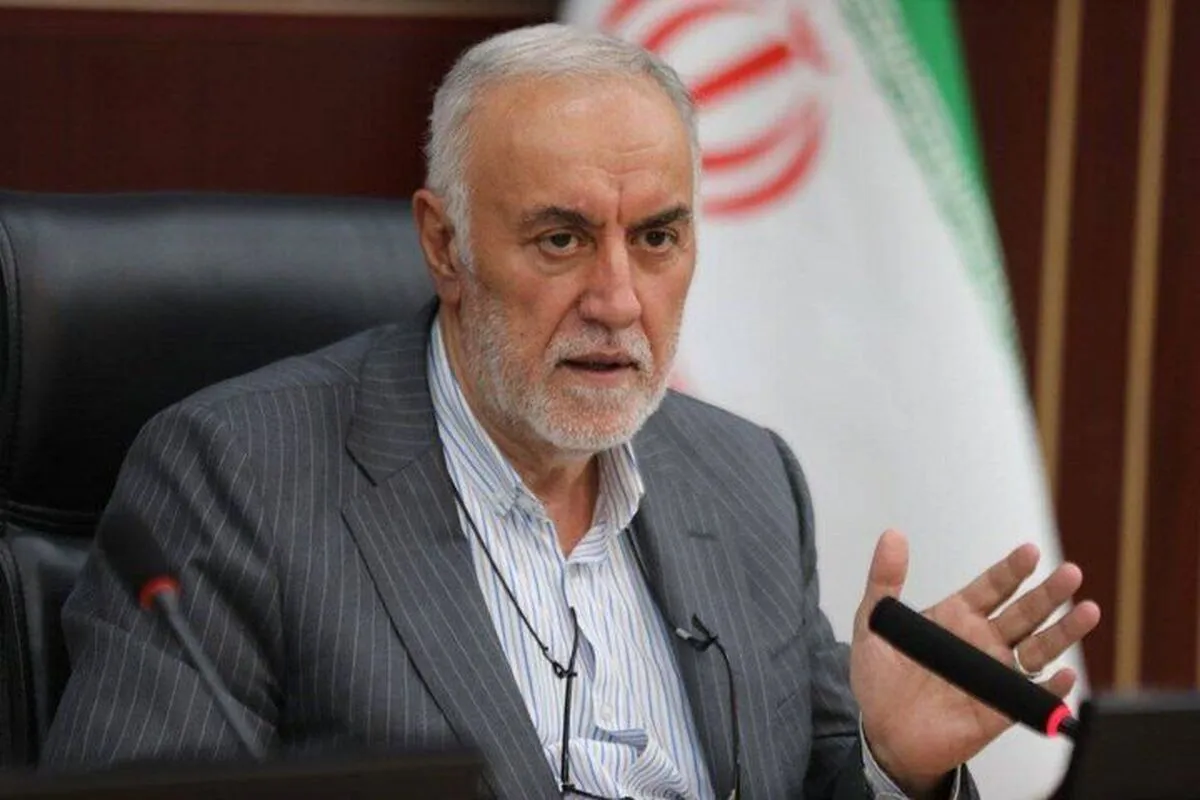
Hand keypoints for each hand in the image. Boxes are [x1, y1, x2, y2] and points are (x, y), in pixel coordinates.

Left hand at [850, 530, 1100, 796]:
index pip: (993, 587)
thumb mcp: (874, 623)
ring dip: (1063, 632)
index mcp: (957, 616)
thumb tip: (891, 536)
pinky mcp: (999, 709)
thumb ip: (884, 580)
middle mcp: (983, 642)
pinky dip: (1051, 689)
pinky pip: (1031, 697)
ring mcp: (994, 674)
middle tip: (1070, 573)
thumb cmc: (879, 679)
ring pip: (1038, 649)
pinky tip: (1064, 675)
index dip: (1012, 570)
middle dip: (1049, 593)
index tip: (1030, 553)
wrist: (882, 733)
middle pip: (1025, 612)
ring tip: (1087, 611)